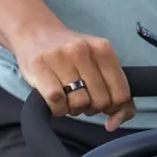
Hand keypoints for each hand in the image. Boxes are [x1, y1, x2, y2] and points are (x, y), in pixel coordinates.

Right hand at [13, 19, 134, 130]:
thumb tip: (113, 124)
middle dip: (92, 108)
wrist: (35, 32)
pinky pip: (58, 102)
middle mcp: (83, 50)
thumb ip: (116, 93)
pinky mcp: (40, 67)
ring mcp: (60, 57)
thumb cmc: (71, 56)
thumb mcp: (99, 64)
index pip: (121, 94)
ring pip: (80, 103)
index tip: (104, 104)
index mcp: (103, 49)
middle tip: (82, 98)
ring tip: (68, 97)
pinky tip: (56, 100)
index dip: (114, 107)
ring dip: (74, 109)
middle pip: (101, 101)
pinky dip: (58, 109)